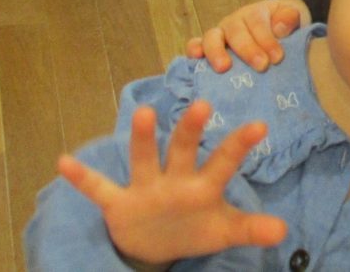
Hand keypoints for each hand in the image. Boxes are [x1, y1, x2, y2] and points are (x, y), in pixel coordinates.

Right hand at [58, 99, 286, 264]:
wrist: (154, 245)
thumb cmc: (194, 227)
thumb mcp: (223, 231)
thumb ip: (250, 228)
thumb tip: (284, 231)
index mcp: (202, 185)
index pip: (224, 162)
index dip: (239, 145)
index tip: (260, 125)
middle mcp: (174, 179)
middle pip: (184, 150)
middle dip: (191, 130)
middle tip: (202, 105)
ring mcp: (146, 187)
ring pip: (144, 159)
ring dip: (143, 139)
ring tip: (143, 113)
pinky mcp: (118, 203)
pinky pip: (98, 189)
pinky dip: (83, 178)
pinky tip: (65, 162)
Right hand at [185, 0, 310, 71]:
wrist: (269, 25)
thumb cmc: (279, 26)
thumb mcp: (289, 18)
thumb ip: (289, 19)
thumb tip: (279, 28)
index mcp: (254, 13)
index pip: (258, 23)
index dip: (267, 39)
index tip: (278, 57)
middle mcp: (234, 21)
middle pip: (236, 31)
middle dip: (248, 49)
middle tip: (261, 66)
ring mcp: (219, 33)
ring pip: (212, 37)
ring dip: (216, 52)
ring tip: (224, 68)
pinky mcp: (207, 46)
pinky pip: (195, 44)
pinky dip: (193, 49)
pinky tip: (195, 59)